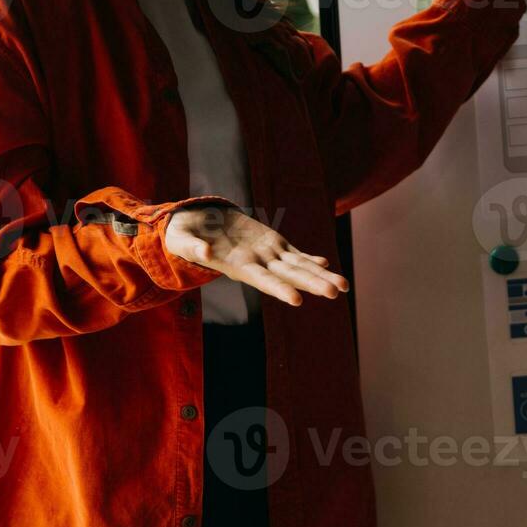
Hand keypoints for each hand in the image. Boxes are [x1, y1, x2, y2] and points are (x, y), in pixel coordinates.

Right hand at [164, 205, 347, 306]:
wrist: (196, 226)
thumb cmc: (185, 236)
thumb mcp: (183, 239)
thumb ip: (193, 247)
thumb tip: (204, 254)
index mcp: (237, 266)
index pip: (263, 280)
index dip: (279, 288)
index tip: (297, 300)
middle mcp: (257, 264)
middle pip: (290, 276)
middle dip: (313, 284)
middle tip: (336, 293)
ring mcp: (266, 254)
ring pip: (298, 267)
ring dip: (321, 276)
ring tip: (344, 286)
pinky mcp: (270, 244)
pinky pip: (293, 253)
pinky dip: (310, 259)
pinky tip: (326, 264)